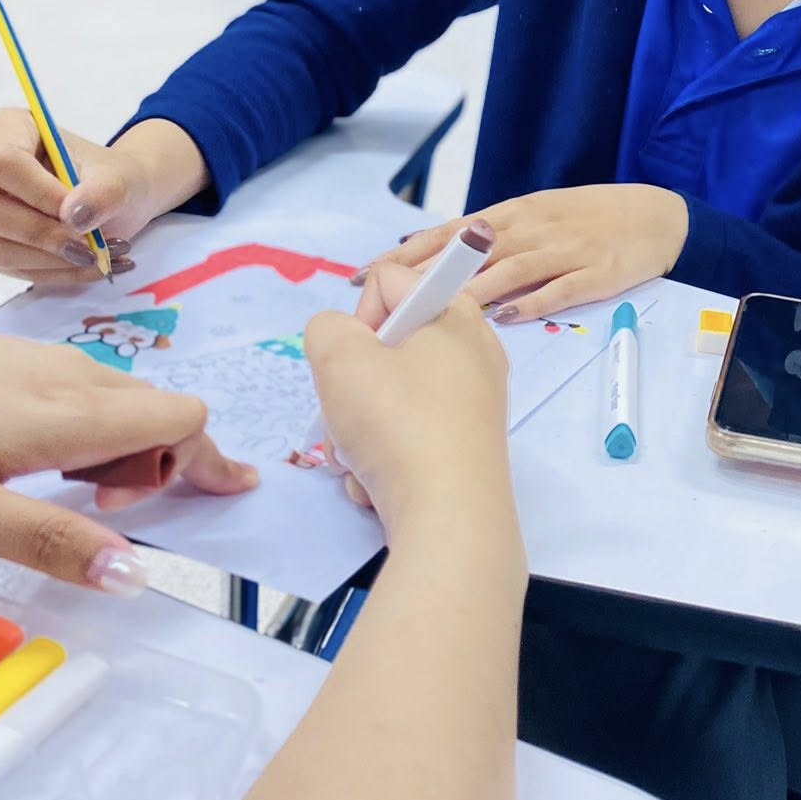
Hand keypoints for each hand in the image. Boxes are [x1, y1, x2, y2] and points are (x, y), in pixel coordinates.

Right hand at [0, 109, 162, 283]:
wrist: (115, 198)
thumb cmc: (112, 178)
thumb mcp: (123, 179)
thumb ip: (104, 192)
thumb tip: (73, 216)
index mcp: (8, 129)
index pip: (2, 162)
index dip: (38, 193)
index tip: (77, 213)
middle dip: (41, 235)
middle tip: (90, 247)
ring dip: (55, 261)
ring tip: (102, 257)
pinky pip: (10, 268)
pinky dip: (55, 273)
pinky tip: (87, 266)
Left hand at [0, 286, 257, 591]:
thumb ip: (48, 539)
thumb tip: (134, 572)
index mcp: (64, 412)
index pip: (181, 420)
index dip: (197, 465)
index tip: (185, 508)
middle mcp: (59, 374)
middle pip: (156, 408)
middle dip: (164, 463)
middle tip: (109, 518)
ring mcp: (24, 358)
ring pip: (112, 397)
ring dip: (119, 447)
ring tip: (60, 496)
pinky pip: (71, 388)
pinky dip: (79, 429)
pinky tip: (19, 462)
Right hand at [304, 264, 509, 529]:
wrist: (448, 517)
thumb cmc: (398, 424)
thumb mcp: (340, 359)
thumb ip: (326, 329)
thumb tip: (343, 340)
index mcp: (456, 314)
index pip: (388, 282)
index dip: (357, 317)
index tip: (355, 358)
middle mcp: (474, 352)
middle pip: (384, 347)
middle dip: (353, 384)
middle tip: (352, 410)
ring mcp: (474, 403)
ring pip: (389, 399)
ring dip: (359, 429)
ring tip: (362, 455)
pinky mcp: (465, 448)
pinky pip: (408, 436)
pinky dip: (385, 457)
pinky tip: (381, 482)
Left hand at [363, 185, 687, 323]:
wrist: (656, 216)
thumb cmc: (589, 218)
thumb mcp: (536, 216)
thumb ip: (491, 239)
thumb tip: (436, 260)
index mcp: (513, 214)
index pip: (448, 232)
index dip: (406, 253)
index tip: (365, 272)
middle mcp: (531, 228)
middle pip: (468, 252)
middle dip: (423, 276)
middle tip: (382, 302)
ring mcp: (563, 251)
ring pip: (508, 269)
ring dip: (469, 292)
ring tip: (431, 316)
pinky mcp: (594, 274)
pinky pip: (558, 290)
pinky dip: (530, 303)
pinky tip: (505, 318)